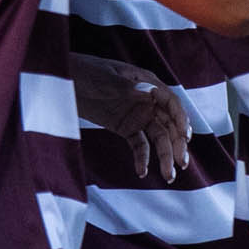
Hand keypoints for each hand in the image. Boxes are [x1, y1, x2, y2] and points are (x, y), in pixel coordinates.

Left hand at [73, 56, 190, 181]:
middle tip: (181, 164)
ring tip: (169, 177)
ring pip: (158, 137)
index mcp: (147, 83)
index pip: (171, 103)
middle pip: (169, 123)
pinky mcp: (125, 127)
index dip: (181, 119)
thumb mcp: (105, 78)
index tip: (185, 138)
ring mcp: (137, 115)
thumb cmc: (85, 72)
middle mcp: (147, 100)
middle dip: (177, 144)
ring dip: (165, 155)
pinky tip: (141, 172)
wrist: (63, 80)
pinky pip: (139, 144)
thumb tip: (151, 93)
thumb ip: (127, 87)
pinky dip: (142, 158)